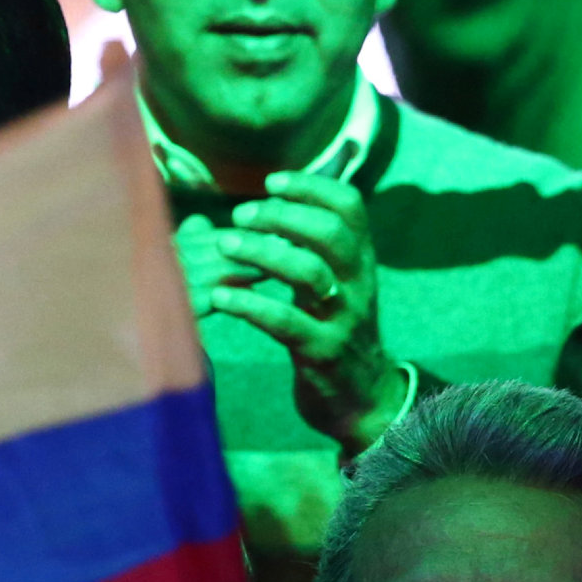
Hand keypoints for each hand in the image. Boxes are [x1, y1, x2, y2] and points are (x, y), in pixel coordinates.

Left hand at [198, 170, 407, 452]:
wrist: (361, 399)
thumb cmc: (332, 332)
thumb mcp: (332, 285)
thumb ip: (309, 248)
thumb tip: (268, 203)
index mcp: (360, 261)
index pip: (350, 206)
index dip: (312, 186)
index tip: (272, 182)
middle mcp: (357, 284)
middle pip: (330, 233)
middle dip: (281, 216)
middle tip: (241, 214)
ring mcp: (342, 319)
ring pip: (308, 273)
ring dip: (262, 253)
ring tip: (224, 245)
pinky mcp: (322, 352)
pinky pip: (285, 322)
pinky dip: (249, 305)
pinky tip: (220, 297)